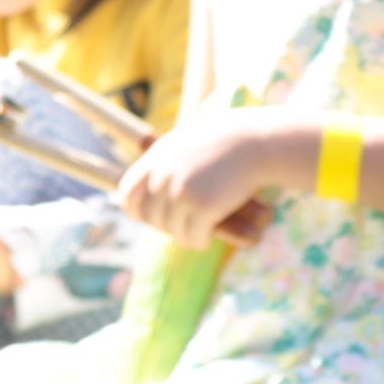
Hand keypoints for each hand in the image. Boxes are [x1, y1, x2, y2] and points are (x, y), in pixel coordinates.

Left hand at [116, 107, 296, 248]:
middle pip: (151, 217)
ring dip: (185, 236)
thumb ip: (165, 162)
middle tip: (183, 227)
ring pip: (172, 231)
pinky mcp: (202, 206)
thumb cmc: (225, 143)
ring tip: (197, 234)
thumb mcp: (186, 143)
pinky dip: (199, 241)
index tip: (151, 218)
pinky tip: (207, 238)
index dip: (137, 210)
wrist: (255, 143)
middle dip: (166, 227)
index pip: (128, 193)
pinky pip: (192, 237)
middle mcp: (162, 175)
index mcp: (156, 159)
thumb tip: (148, 185)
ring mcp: (180, 191)